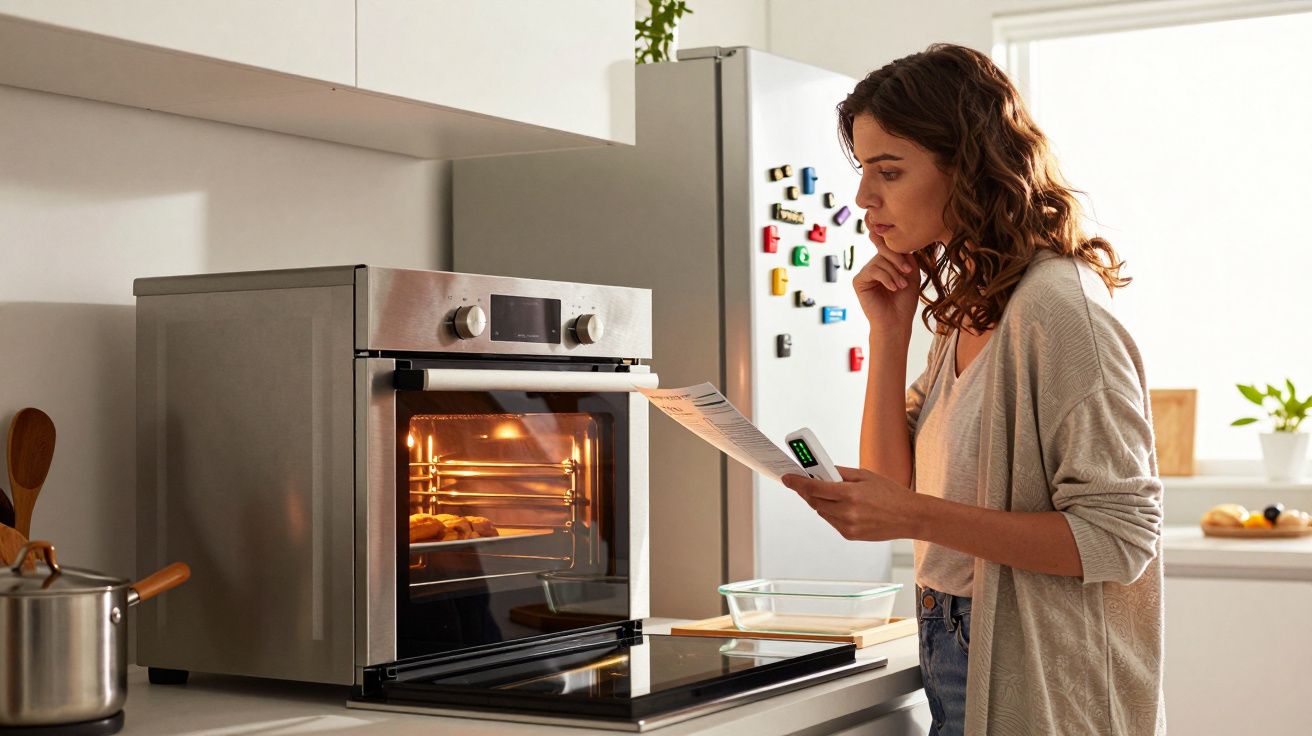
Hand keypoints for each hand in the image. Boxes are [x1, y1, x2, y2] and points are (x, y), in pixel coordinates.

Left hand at [780, 466, 921, 541]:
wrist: (910, 517)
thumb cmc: (890, 493)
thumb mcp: (865, 475)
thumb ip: (840, 473)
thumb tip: (820, 470)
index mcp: (850, 494)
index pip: (814, 488)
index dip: (797, 483)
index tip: (786, 478)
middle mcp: (847, 512)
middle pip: (814, 501)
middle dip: (807, 491)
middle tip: (805, 482)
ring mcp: (848, 526)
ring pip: (822, 512)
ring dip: (820, 502)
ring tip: (828, 493)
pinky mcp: (850, 535)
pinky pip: (832, 522)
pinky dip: (831, 512)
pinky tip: (841, 506)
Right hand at [853, 212, 919, 336]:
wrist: (896, 321)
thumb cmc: (904, 301)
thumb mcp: (911, 274)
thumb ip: (906, 256)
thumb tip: (899, 241)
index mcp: (886, 264)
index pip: (888, 247)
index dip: (893, 244)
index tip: (903, 243)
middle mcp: (874, 266)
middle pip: (884, 250)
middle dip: (898, 259)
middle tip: (908, 271)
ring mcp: (865, 273)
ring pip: (879, 260)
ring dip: (894, 273)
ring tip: (901, 286)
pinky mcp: (858, 281)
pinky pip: (873, 270)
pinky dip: (886, 278)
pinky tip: (892, 288)